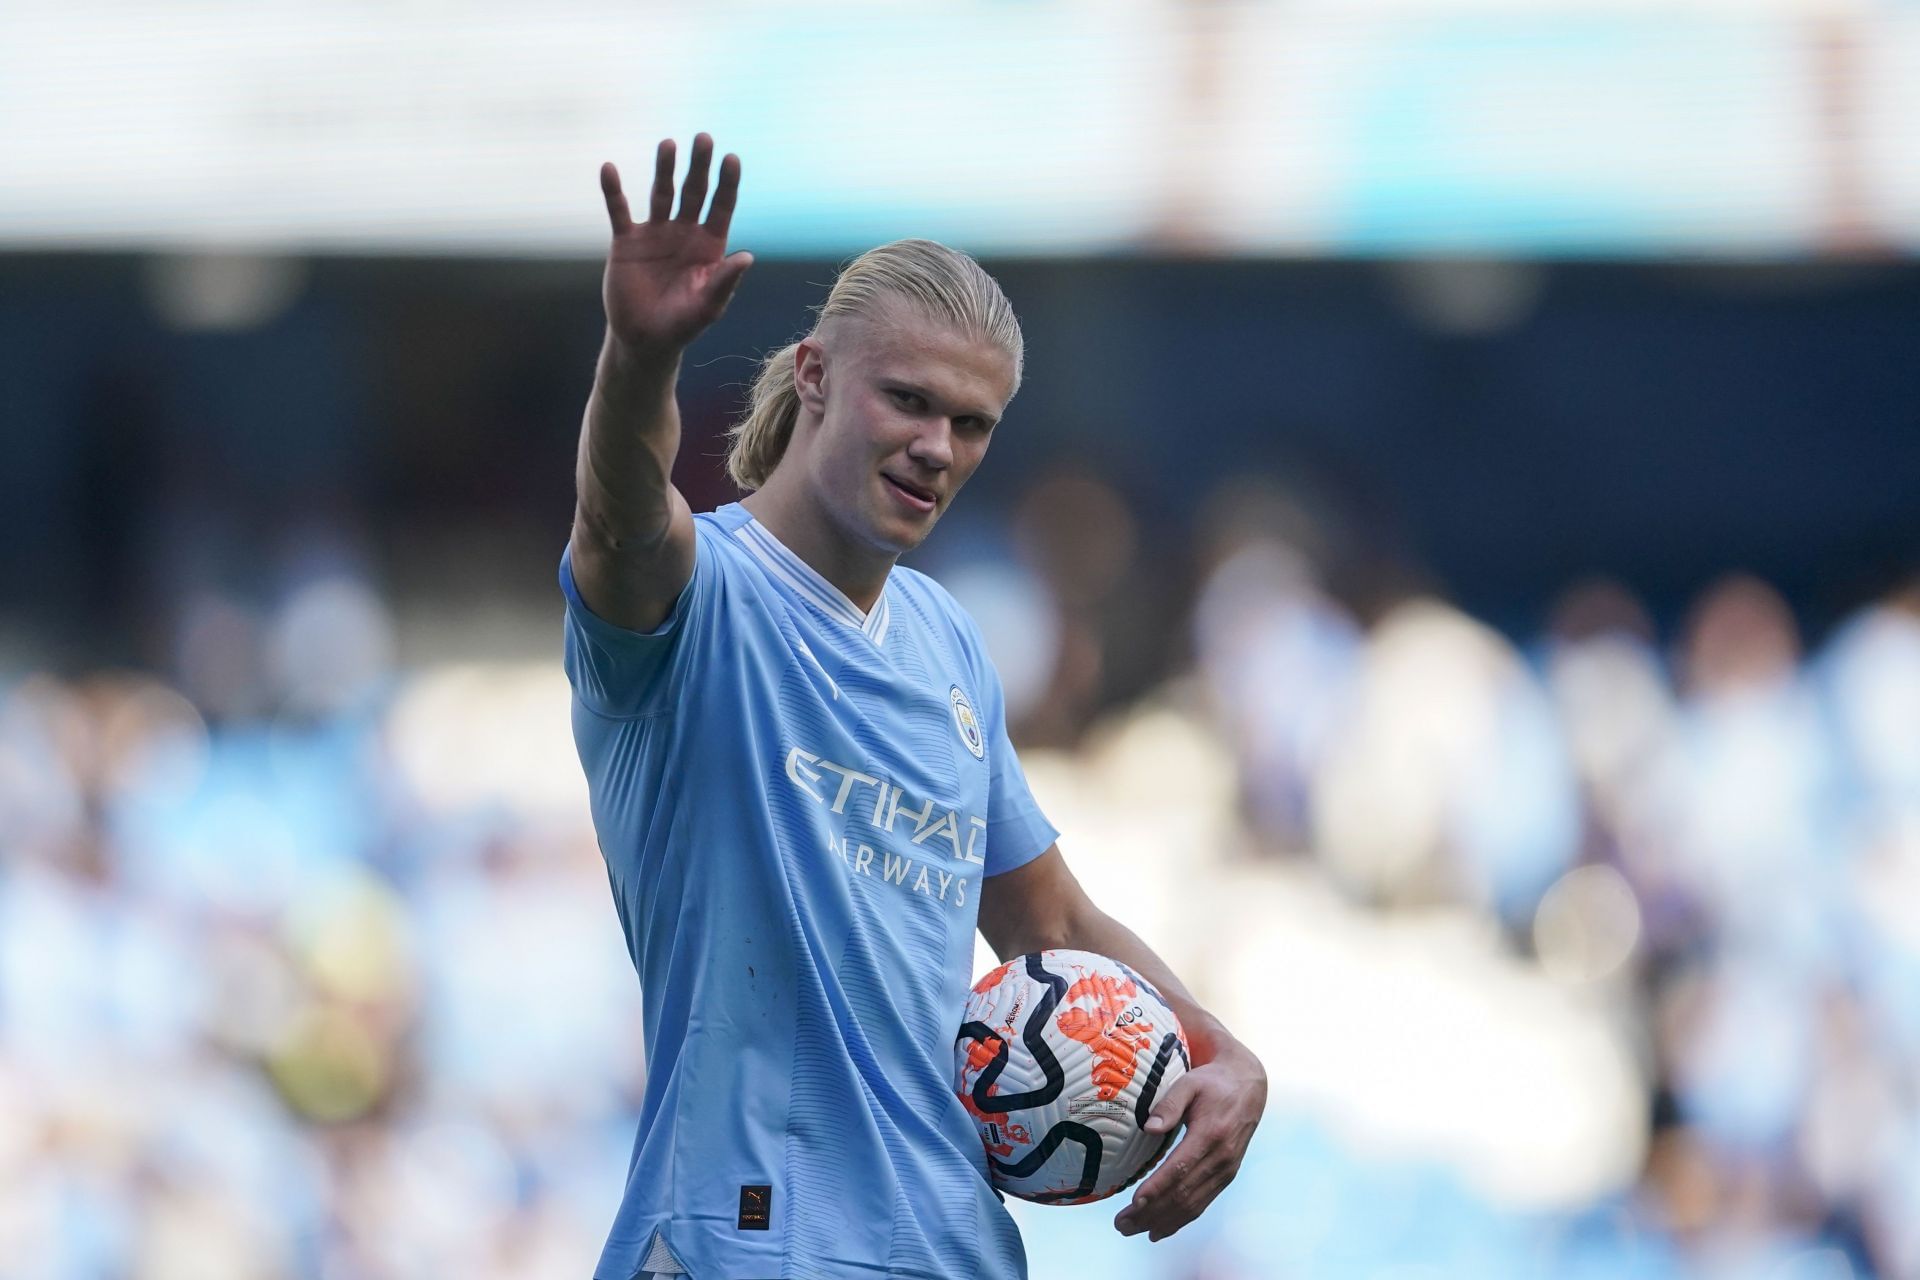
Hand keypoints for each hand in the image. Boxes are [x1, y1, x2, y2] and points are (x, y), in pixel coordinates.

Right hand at [598, 134, 752, 359]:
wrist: (644, 340)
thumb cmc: (682, 325)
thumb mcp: (707, 306)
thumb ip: (724, 281)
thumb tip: (748, 257)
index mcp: (708, 245)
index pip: (721, 207)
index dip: (727, 183)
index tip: (732, 159)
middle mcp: (684, 233)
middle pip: (693, 192)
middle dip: (699, 166)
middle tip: (703, 138)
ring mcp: (655, 234)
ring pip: (661, 194)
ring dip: (664, 169)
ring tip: (668, 144)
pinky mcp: (626, 241)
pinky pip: (619, 211)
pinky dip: (613, 191)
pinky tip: (609, 169)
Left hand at [1114, 1040, 1266, 1241]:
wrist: (1248, 1086)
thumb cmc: (1212, 1083)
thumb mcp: (1190, 1083)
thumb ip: (1170, 1104)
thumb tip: (1149, 1128)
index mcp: (1211, 1135)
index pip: (1180, 1168)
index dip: (1157, 1188)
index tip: (1134, 1203)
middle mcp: (1221, 1158)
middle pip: (1183, 1194)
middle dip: (1151, 1212)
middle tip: (1121, 1224)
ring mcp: (1225, 1170)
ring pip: (1192, 1205)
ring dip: (1161, 1222)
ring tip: (1132, 1230)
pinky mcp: (1226, 1176)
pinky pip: (1202, 1204)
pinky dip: (1179, 1220)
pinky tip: (1159, 1229)